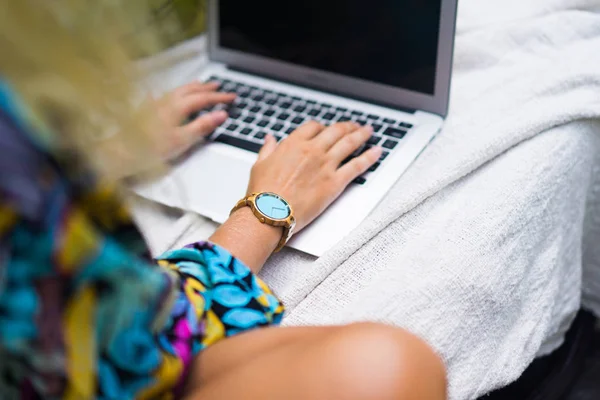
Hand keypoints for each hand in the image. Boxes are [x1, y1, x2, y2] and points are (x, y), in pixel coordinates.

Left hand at [153, 81, 235, 158]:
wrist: (122, 152)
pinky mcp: (147, 111)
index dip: (220, 97)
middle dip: (206, 88)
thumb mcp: (182, 140)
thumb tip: (221, 114)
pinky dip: (173, 93)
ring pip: (178, 90)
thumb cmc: (152, 149)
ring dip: (192, 87)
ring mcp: (156, 104)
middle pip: (190, 90)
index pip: (204, 98)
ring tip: (200, 84)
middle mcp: (167, 101)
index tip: (233, 96)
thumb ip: (202, 126)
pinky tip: (165, 94)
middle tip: (219, 86)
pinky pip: (165, 96)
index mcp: (177, 107)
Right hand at [246, 121, 381, 231]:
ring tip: (369, 131)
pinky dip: (370, 157)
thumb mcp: (260, 165)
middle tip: (355, 126)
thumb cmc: (262, 193)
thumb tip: (269, 139)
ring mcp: (326, 165)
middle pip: (336, 131)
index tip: (326, 130)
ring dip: (361, 135)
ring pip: (349, 143)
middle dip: (347, 127)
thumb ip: (268, 149)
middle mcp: (312, 150)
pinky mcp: (335, 182)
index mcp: (293, 144)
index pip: (314, 127)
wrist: (270, 212)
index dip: (322, 127)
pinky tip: (378, 151)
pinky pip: (357, 165)